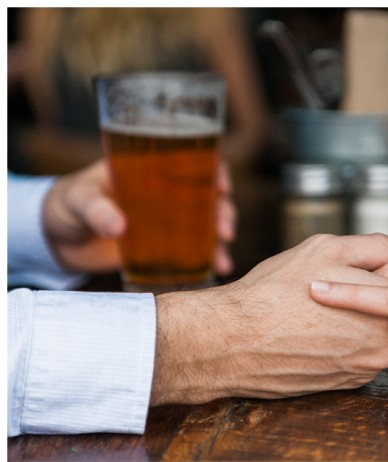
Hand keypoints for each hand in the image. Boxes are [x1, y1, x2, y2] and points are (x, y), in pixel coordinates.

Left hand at [42, 159, 235, 274]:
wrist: (56, 238)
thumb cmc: (67, 204)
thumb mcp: (78, 199)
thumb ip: (96, 209)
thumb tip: (119, 226)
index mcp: (150, 168)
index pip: (193, 160)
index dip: (215, 169)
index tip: (223, 186)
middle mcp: (167, 192)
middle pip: (208, 195)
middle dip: (224, 212)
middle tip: (225, 231)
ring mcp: (168, 219)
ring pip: (207, 223)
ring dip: (221, 238)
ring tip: (223, 259)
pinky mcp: (164, 245)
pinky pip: (194, 248)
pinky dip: (208, 258)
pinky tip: (218, 268)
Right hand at [149, 233, 387, 404]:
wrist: (233, 341)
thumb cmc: (277, 290)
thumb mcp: (328, 249)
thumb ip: (379, 247)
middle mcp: (385, 347)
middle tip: (366, 283)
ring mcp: (365, 370)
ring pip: (387, 341)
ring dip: (374, 324)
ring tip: (340, 306)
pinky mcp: (346, 385)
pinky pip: (364, 359)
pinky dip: (356, 343)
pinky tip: (327, 328)